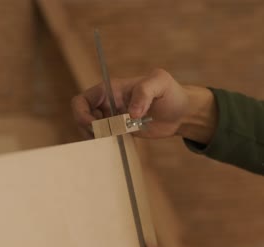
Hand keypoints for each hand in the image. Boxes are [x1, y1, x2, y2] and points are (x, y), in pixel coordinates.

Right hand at [71, 69, 188, 138]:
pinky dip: (107, 145)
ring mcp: (112, 119)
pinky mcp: (119, 132)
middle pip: (82, 119)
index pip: (81, 101)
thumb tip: (131, 113)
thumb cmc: (171, 93)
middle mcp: (107, 105)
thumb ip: (145, 92)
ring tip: (116, 140)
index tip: (95, 126)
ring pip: (91, 131)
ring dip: (98, 139)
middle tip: (108, 136)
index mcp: (109, 90)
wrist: (181, 113)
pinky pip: (104, 140)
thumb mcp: (161, 83)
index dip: (82, 114)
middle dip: (89, 130)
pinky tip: (120, 145)